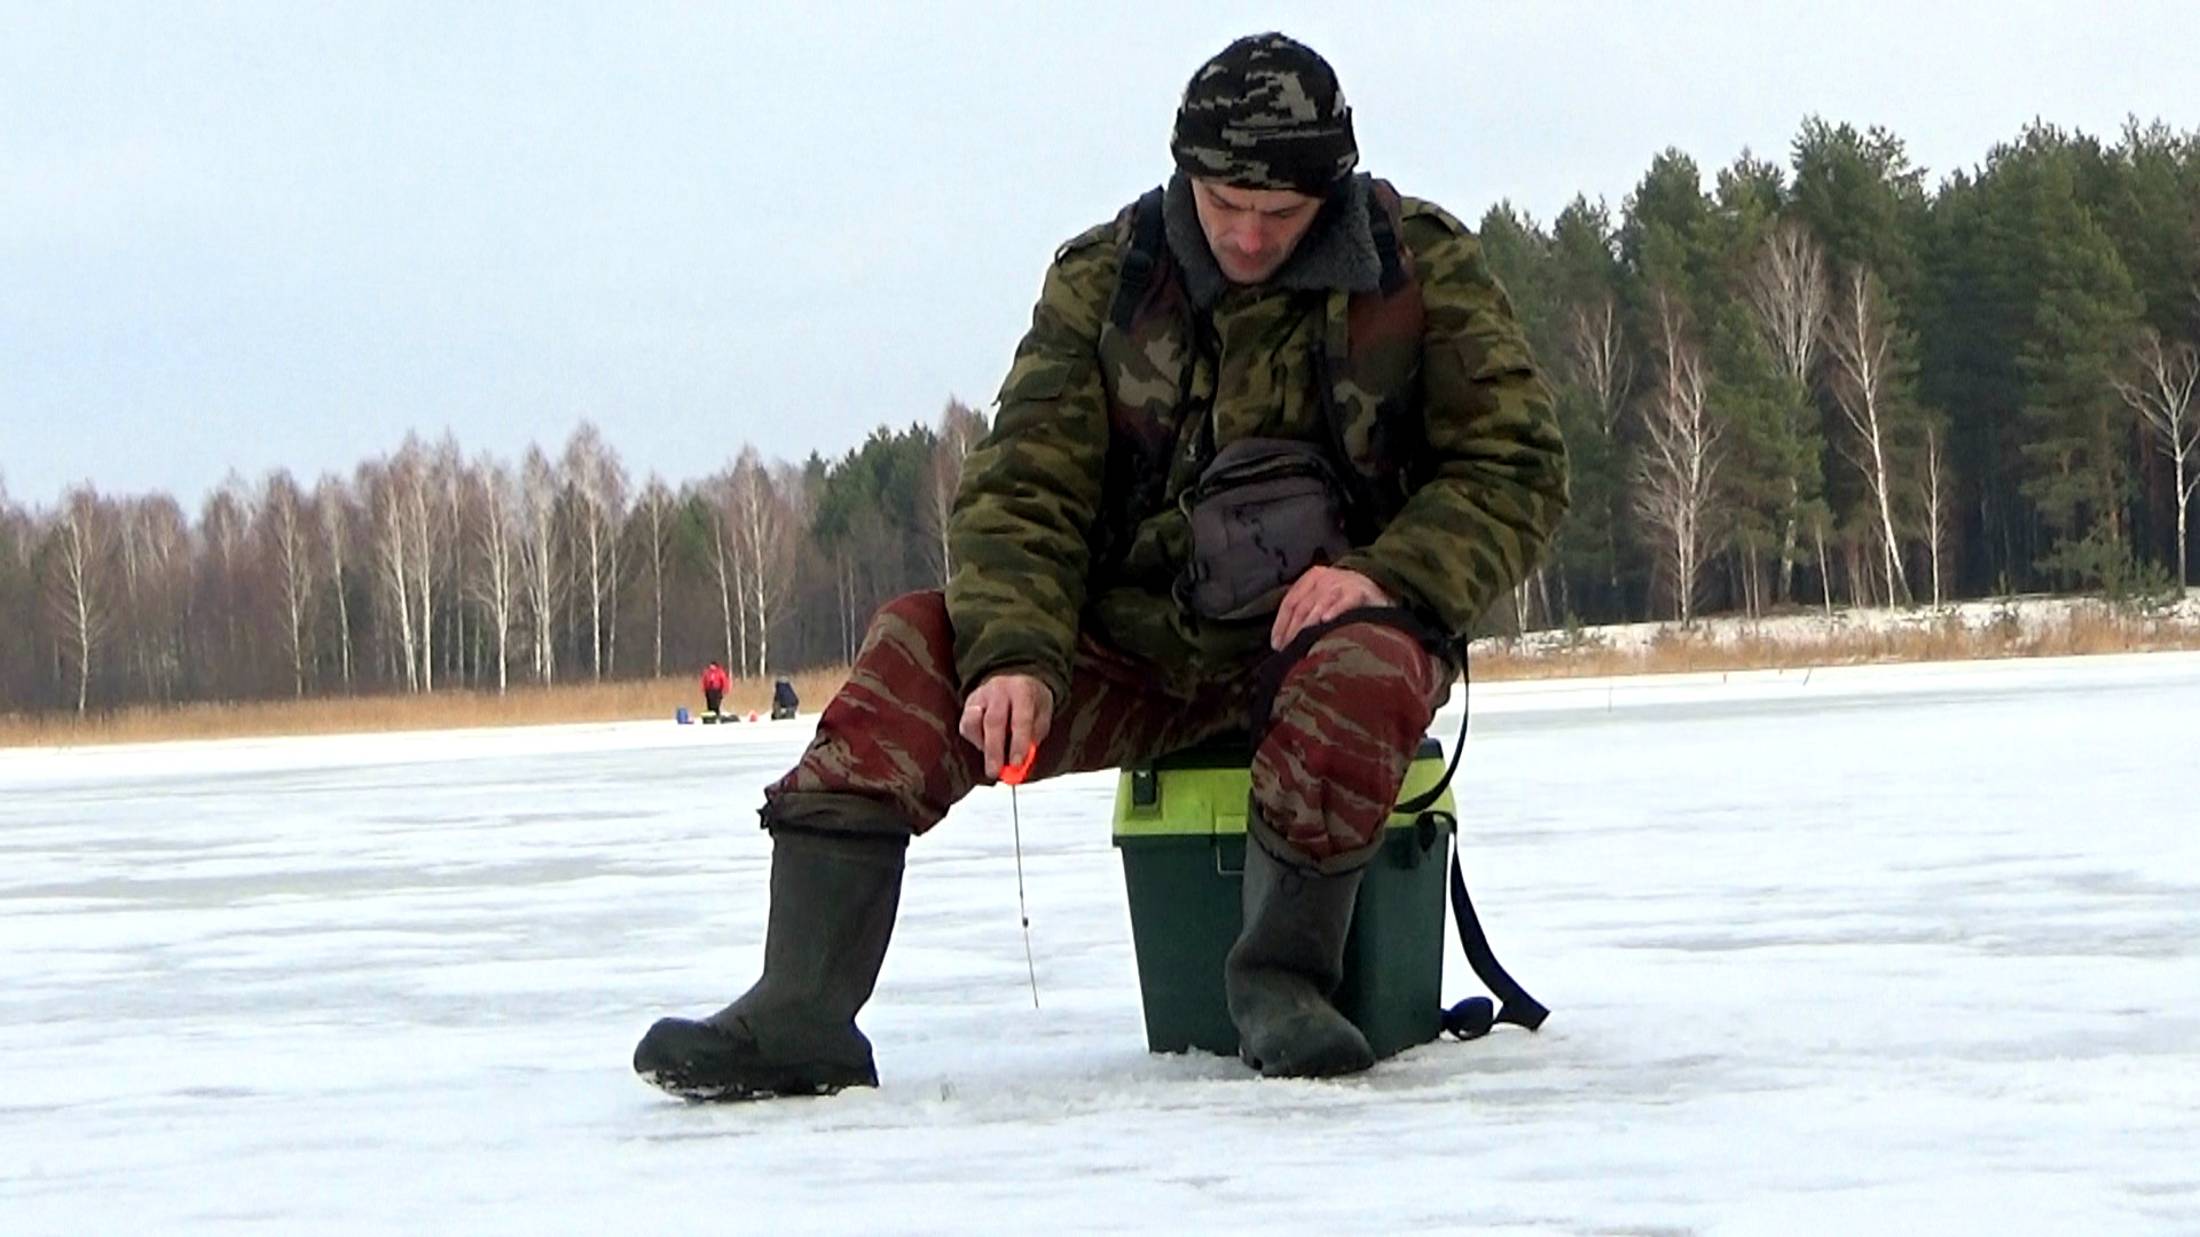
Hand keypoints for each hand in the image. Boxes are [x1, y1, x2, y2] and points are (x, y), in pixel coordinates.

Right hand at [959, 672, 1054, 779]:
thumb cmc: (1031, 705)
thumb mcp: (1041, 719)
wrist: (1019, 682)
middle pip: (993, 721)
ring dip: (981, 745)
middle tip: (995, 772)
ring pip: (973, 722)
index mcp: (1022, 690)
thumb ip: (1031, 740)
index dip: (1018, 743)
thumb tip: (1018, 766)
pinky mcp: (968, 703)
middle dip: (994, 750)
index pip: (1020, 718)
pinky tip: (984, 746)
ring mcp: (981, 695)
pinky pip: (965, 726)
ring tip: (990, 761)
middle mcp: (999, 689)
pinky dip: (974, 741)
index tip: (1016, 764)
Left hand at [1270, 565, 1392, 650]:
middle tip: (1288, 651)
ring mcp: (1342, 583)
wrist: (1378, 589)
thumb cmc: (1344, 598)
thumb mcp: (1321, 599)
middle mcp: (1325, 578)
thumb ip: (1305, 611)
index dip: (1281, 624)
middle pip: (1302, 606)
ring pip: (1319, 604)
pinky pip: (1344, 602)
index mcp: (1311, 578)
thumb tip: (1282, 639)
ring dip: (1308, 625)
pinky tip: (1326, 622)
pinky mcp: (1359, 591)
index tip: (1276, 645)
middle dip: (1293, 630)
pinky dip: (1334, 611)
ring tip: (1301, 642)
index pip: (1290, 602)